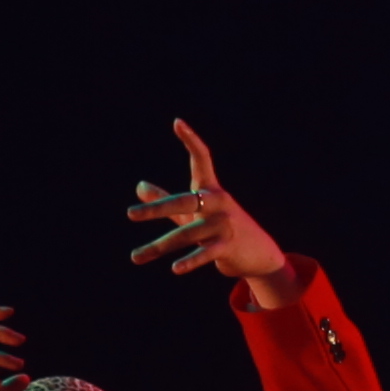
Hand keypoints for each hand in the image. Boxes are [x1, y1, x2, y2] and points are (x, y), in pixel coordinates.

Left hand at [124, 119, 288, 290]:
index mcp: (210, 190)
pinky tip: (175, 268)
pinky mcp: (228, 246)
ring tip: (136, 257)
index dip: (191, 141)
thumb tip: (138, 186)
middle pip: (183, 202)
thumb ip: (166, 200)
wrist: (259, 253)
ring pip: (186, 235)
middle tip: (130, 214)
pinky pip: (204, 253)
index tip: (177, 122)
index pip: (201, 159)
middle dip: (156, 209)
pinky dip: (190, 261)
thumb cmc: (221, 229)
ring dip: (159, 248)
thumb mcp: (193, 213)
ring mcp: (224, 224)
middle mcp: (218, 203)